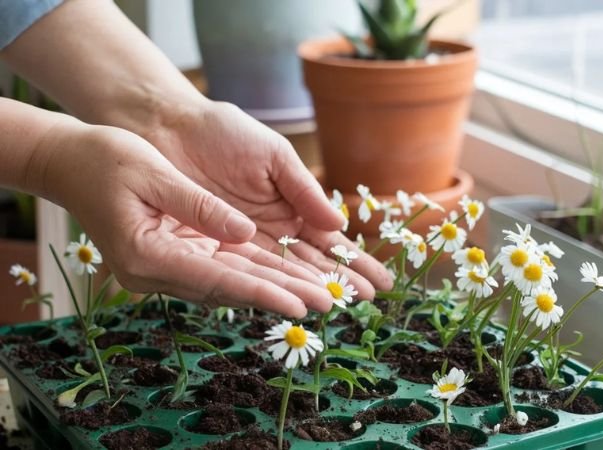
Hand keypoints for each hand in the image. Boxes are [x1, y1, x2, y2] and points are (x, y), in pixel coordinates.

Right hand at [41, 122, 339, 316]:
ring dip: (271, 290)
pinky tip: (281, 281)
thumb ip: (199, 206)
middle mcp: (155, 271)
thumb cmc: (105, 160)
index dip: (263, 293)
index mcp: (148, 253)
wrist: (69, 163)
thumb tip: (244, 233)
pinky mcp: (169, 258)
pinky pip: (218, 271)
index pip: (218, 279)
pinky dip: (251, 276)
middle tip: (327, 307)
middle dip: (279, 297)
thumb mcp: (154, 174)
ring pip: (228, 283)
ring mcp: (161, 268)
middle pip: (230, 288)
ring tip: (316, 298)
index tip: (301, 305)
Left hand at [145, 100, 393, 297]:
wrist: (172, 128)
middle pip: (311, 262)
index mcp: (292, 206)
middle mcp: (273, 231)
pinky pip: (245, 271)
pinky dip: (267, 285)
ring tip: (335, 305)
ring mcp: (245, 243)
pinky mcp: (215, 249)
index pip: (329, 239)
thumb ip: (303, 190)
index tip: (380, 280)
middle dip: (340, 280)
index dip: (354, 259)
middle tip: (367, 301)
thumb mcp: (274, 156)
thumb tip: (339, 222)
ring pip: (282, 271)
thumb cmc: (225, 133)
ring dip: (308, 288)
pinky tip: (289, 301)